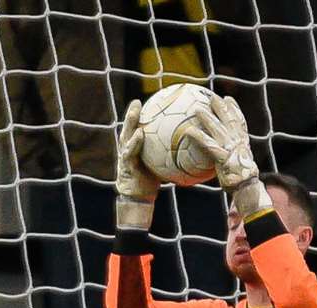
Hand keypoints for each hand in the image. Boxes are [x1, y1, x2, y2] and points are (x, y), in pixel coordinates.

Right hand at [115, 100, 158, 229]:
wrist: (139, 197)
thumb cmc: (152, 180)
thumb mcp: (162, 165)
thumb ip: (171, 155)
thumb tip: (191, 149)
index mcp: (136, 146)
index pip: (138, 128)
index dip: (142, 116)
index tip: (148, 103)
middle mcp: (128, 147)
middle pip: (130, 127)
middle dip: (132, 113)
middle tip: (137, 101)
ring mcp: (125, 155)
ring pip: (126, 134)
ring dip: (130, 121)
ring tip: (136, 110)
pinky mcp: (126, 164)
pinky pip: (130, 151)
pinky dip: (134, 142)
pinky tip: (140, 134)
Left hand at [192, 95, 268, 215]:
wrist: (247, 189)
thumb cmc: (242, 180)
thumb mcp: (239, 165)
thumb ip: (230, 156)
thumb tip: (221, 155)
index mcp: (244, 144)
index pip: (240, 123)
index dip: (235, 109)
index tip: (229, 99)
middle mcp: (239, 144)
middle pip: (230, 121)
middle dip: (222, 107)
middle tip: (212, 96)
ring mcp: (232, 150)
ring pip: (219, 130)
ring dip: (208, 118)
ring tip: (198, 108)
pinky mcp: (224, 158)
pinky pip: (208, 145)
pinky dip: (198, 137)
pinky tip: (188, 131)